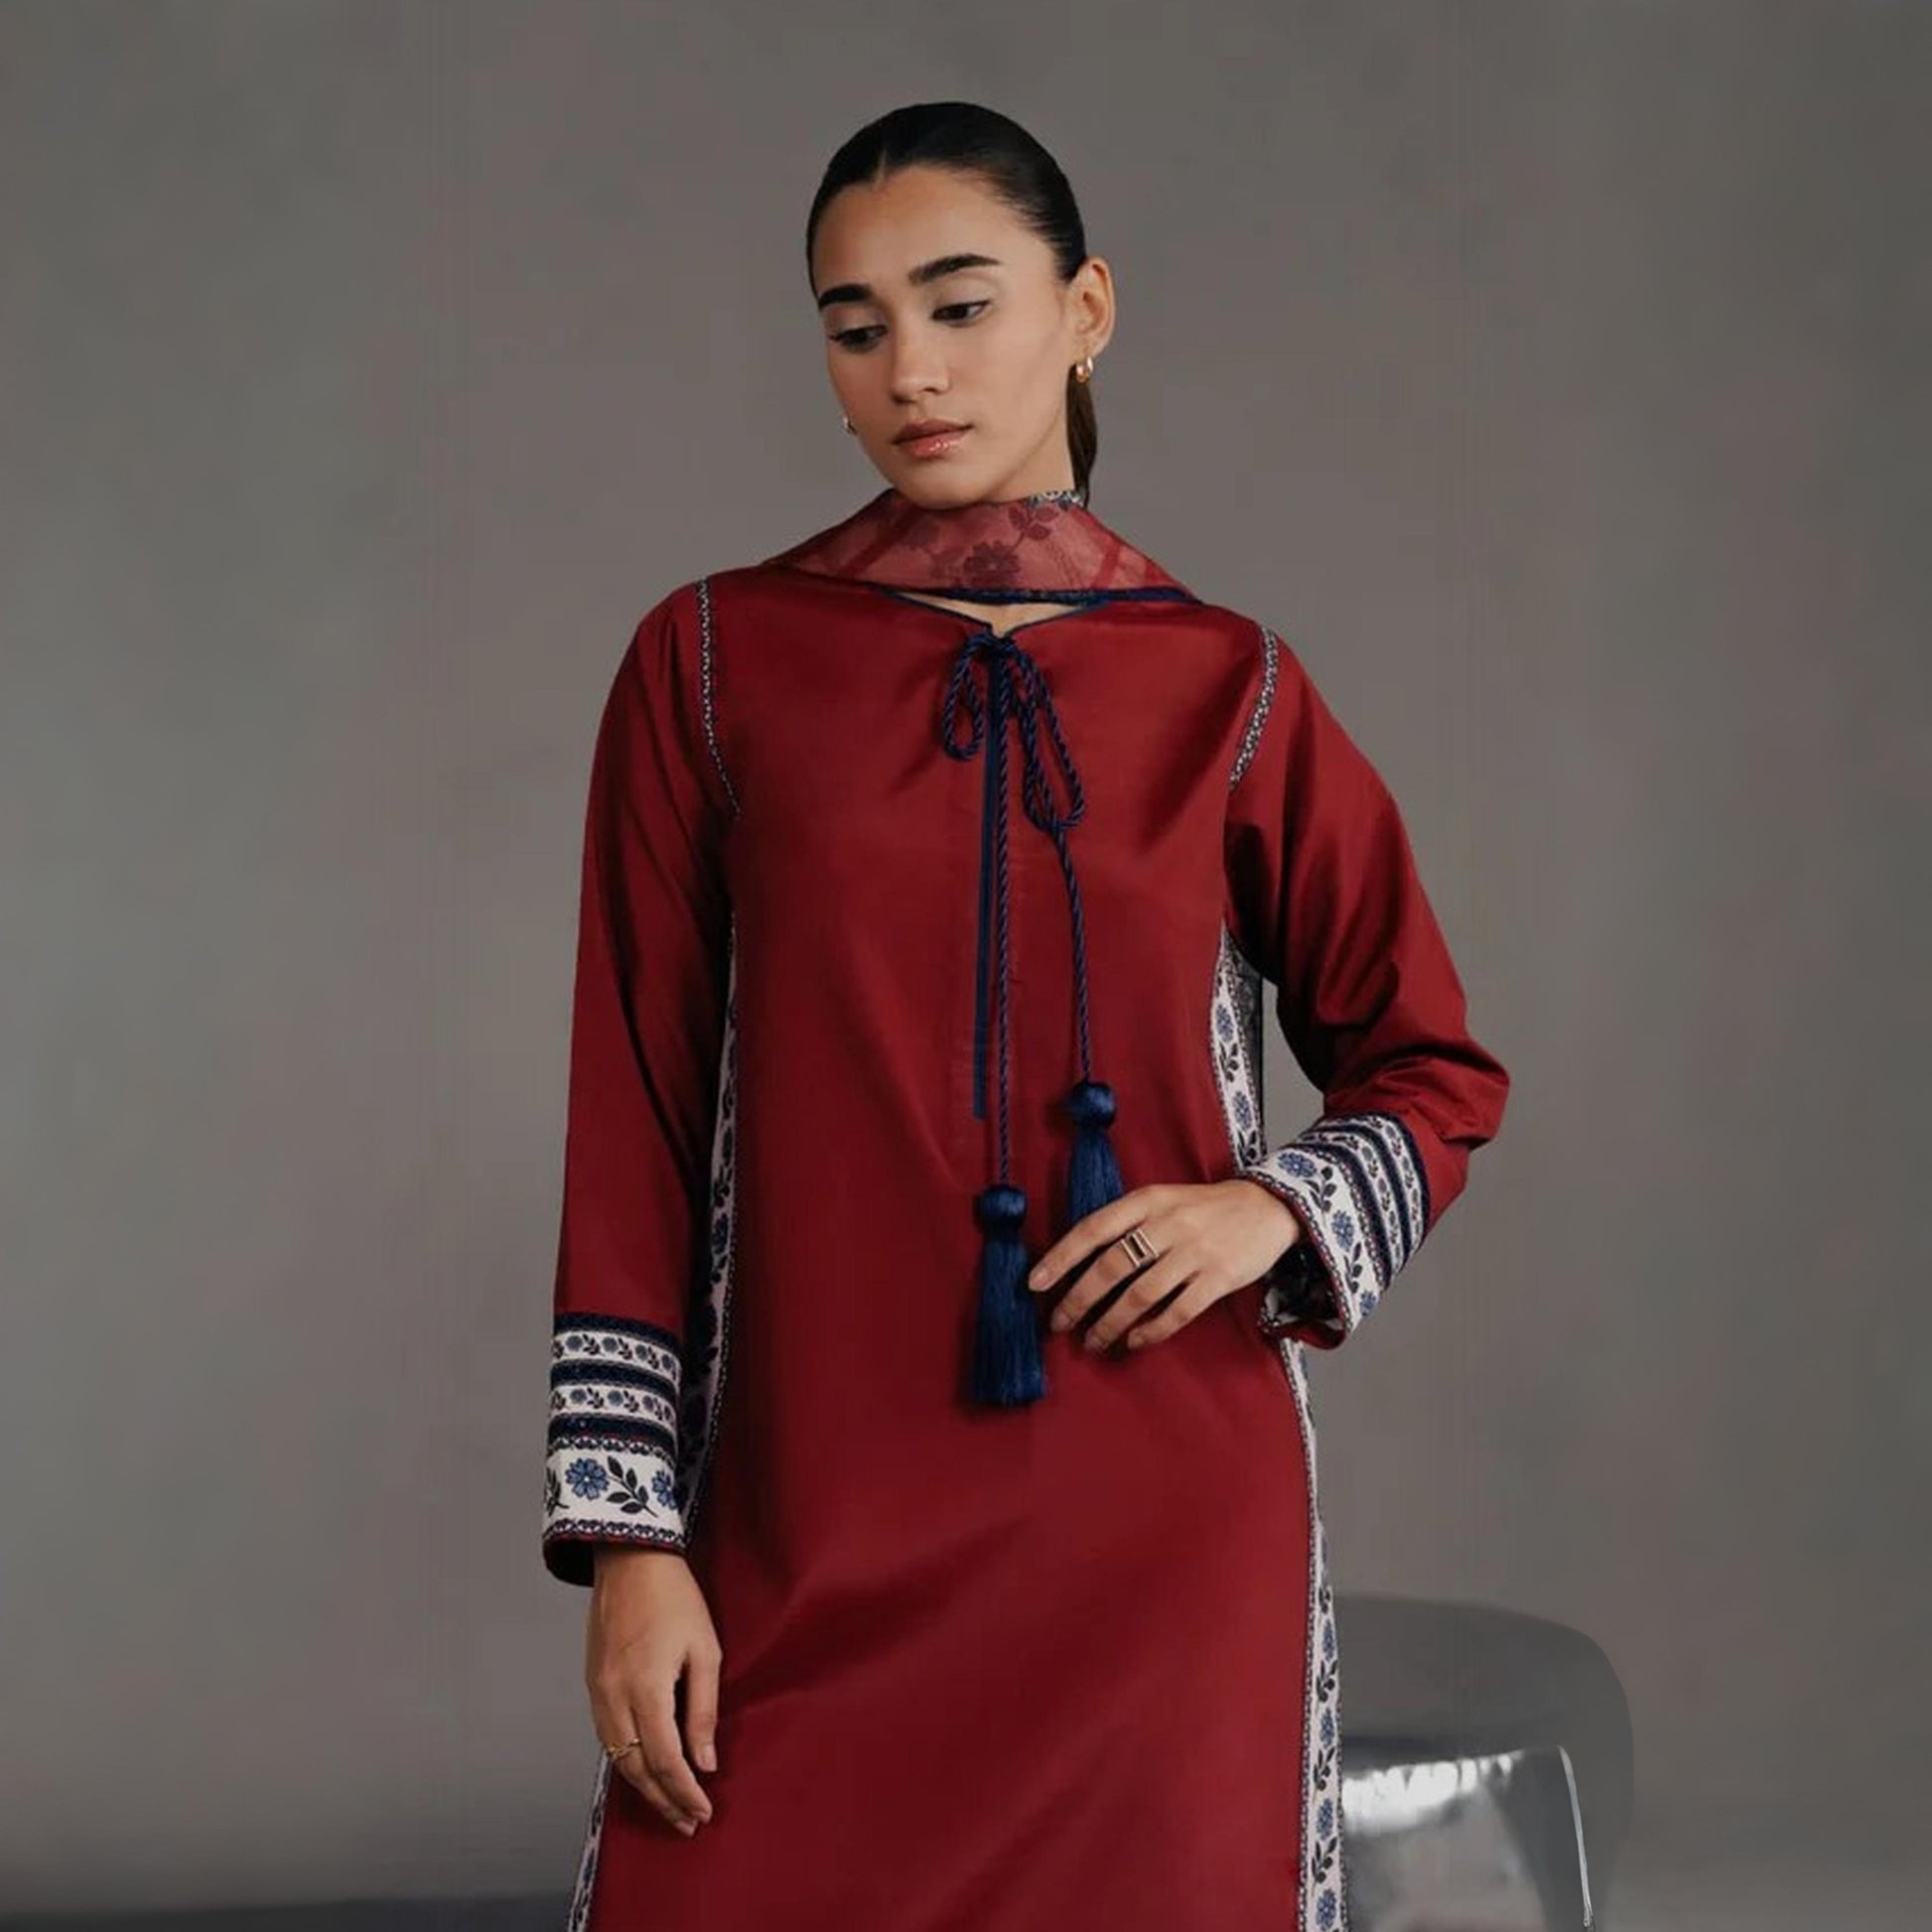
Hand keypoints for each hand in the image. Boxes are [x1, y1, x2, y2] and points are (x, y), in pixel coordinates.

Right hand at [586, 1546, 720, 1835]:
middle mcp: (615, 1698)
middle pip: (637, 1768)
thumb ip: (703, 1710)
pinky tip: (645, 1770)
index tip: (704, 1811)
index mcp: (646, 1689)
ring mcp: (598, 1693)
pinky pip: (607, 1737)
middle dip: (663, 1800)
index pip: (666, 1759)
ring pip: (618, 1757)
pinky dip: (626, 1761)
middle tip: (688, 1822)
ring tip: (669, 1805)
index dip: (684, 1791)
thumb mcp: (705, 1650)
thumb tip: (705, 1762)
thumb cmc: (676, 1599)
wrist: (630, 1561)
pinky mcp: (592, 1685)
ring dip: (644, 1786)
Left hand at [1026, 1179, 1303, 1353]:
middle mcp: (1168, 1224)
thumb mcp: (1162, 1200)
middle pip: (1112, 1266)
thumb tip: (1079, 1262)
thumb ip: (1127, 1223)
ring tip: (1092, 1340)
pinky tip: (1134, 1341)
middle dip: (1079, 1300)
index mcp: (1147, 1201)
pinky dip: (1152, 1330)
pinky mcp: (1218, 1278)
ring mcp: (1195, 1252)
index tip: (1036, 1284)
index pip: (1093, 1229)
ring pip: (1140, 1295)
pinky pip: (1178, 1311)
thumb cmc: (1203, 1207)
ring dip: (1110, 1323)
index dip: (1061, 1257)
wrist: (1267, 1206)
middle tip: (1059, 1323)